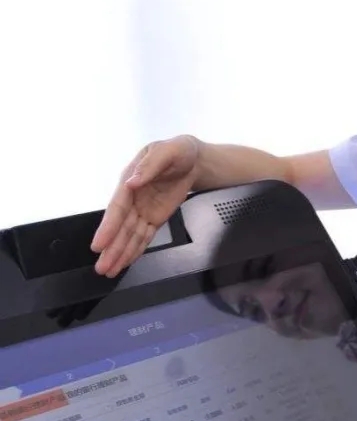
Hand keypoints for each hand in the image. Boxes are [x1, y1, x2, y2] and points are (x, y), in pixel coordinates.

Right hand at [91, 136, 199, 277]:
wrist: (194, 159)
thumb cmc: (178, 151)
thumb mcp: (167, 150)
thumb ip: (150, 165)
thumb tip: (132, 181)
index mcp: (131, 179)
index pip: (117, 206)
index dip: (108, 227)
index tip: (99, 244)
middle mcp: (133, 197)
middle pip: (120, 226)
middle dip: (111, 247)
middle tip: (101, 266)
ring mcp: (143, 209)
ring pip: (130, 235)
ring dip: (120, 253)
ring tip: (108, 270)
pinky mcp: (154, 218)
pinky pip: (144, 236)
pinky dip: (135, 250)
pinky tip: (125, 261)